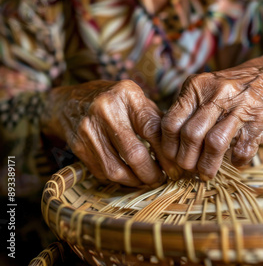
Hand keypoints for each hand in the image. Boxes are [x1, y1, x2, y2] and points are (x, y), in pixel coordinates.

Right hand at [42, 80, 170, 186]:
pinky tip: (130, 176)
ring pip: (117, 170)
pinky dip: (120, 179)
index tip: (176, 169)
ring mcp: (88, 129)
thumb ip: (156, 121)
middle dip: (152, 174)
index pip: (152, 131)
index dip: (167, 155)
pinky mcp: (78, 146)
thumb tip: (178, 151)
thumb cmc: (114, 102)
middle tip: (162, 179)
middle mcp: (105, 110)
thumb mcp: (136, 99)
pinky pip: (103, 172)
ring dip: (136, 181)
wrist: (70, 102)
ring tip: (148, 180)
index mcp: (126, 95)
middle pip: (135, 154)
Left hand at [161, 67, 262, 179]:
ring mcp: (241, 107)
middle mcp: (218, 93)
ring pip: (215, 144)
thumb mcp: (204, 89)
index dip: (169, 147)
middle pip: (191, 135)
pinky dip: (237, 161)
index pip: (172, 122)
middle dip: (187, 160)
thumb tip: (169, 146)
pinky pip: (242, 149)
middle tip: (189, 169)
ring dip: (208, 166)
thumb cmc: (231, 90)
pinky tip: (234, 160)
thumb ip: (186, 110)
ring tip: (206, 174)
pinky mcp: (261, 121)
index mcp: (197, 86)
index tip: (173, 158)